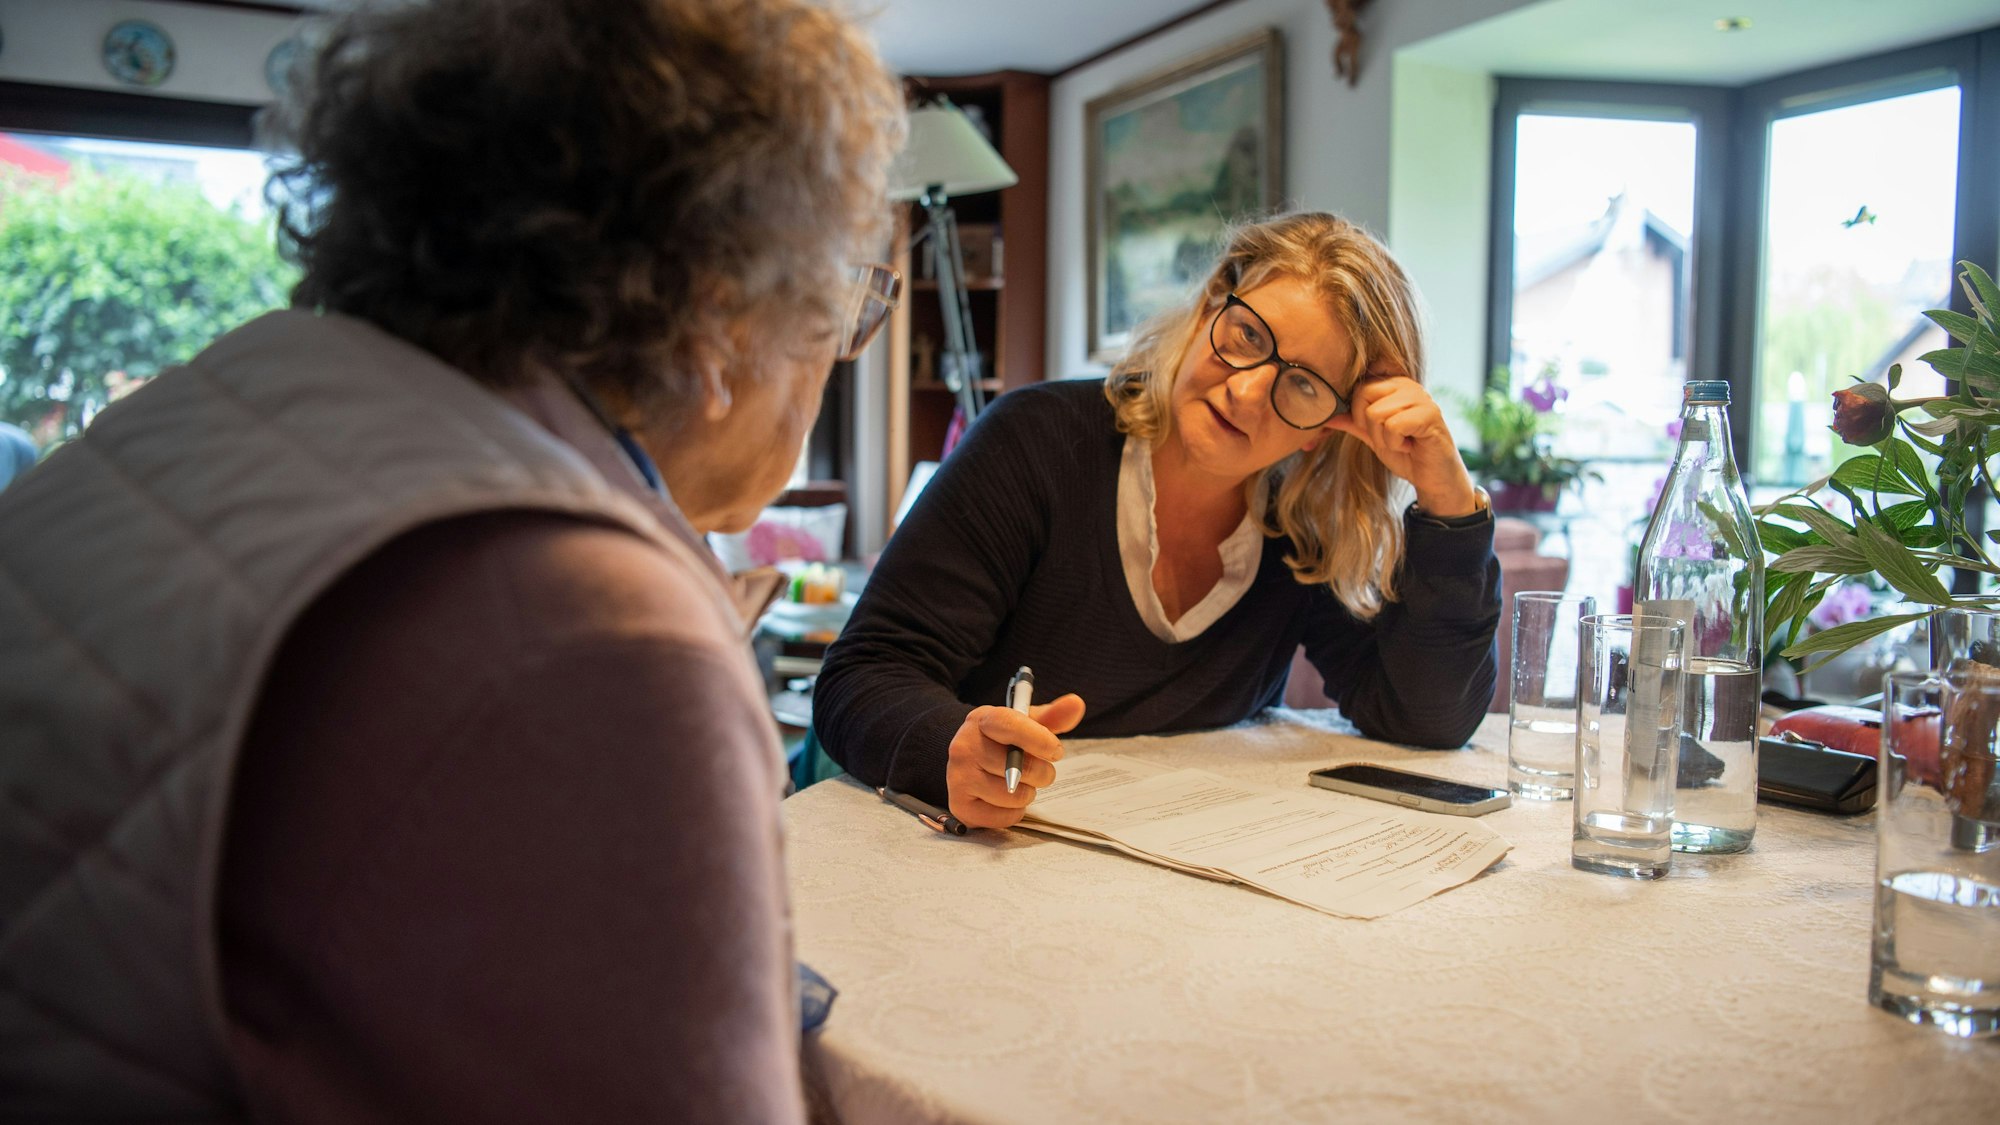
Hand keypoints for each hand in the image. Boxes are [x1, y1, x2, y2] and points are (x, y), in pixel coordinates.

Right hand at [945, 693, 1086, 828]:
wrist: (970, 764)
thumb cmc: (1003, 743)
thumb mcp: (1025, 724)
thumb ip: (1053, 716)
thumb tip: (1076, 704)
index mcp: (981, 720)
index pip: (1009, 725)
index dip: (1038, 739)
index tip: (1055, 751)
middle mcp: (963, 746)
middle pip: (1018, 767)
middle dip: (1041, 772)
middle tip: (1037, 769)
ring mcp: (958, 777)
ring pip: (1014, 795)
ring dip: (1028, 793)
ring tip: (1019, 783)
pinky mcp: (961, 807)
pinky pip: (1005, 817)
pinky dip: (1014, 812)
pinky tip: (1005, 800)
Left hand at [1325, 373, 1477, 516]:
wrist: (1432, 477)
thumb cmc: (1405, 454)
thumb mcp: (1372, 436)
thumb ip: (1353, 422)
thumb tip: (1326, 415)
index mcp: (1393, 384)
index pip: (1358, 387)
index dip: (1358, 413)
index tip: (1377, 429)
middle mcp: (1407, 384)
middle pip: (1363, 395)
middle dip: (1369, 426)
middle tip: (1389, 437)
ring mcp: (1420, 397)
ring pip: (1376, 413)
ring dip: (1384, 438)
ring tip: (1402, 441)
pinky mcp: (1430, 414)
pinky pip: (1393, 426)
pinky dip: (1396, 443)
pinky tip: (1411, 445)